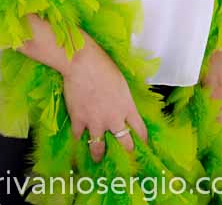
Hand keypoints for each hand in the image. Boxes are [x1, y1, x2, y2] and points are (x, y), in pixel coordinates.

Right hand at [62, 35, 147, 162]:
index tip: (143, 143)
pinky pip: (78, 136)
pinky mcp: (79, 120)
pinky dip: (78, 137)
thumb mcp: (120, 82)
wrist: (83, 63)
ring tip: (97, 158)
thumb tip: (120, 103)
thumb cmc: (103, 65)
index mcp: (127, 107)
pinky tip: (78, 138)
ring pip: (98, 147)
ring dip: (98, 154)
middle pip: (124, 142)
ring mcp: (95, 122)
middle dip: (126, 149)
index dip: (143, 138)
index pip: (140, 129)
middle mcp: (114, 119)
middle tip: (125, 153)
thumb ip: (122, 97)